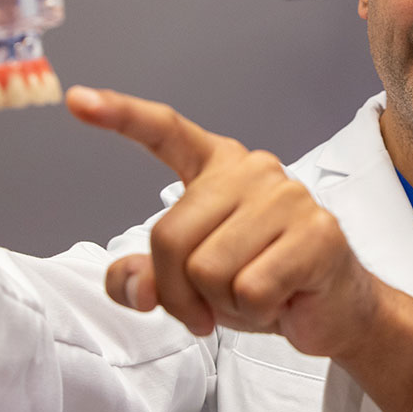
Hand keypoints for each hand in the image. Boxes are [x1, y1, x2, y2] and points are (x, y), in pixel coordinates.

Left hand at [67, 86, 392, 359]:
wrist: (335, 309)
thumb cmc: (262, 283)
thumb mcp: (191, 284)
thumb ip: (147, 278)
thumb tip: (132, 286)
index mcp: (218, 168)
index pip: (165, 132)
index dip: (121, 116)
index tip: (77, 99)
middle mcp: (252, 170)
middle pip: (171, 237)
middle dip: (180, 291)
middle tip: (211, 305)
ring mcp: (288, 197)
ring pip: (209, 270)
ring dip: (223, 304)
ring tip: (256, 294)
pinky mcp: (317, 233)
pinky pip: (250, 290)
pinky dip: (256, 311)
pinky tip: (283, 298)